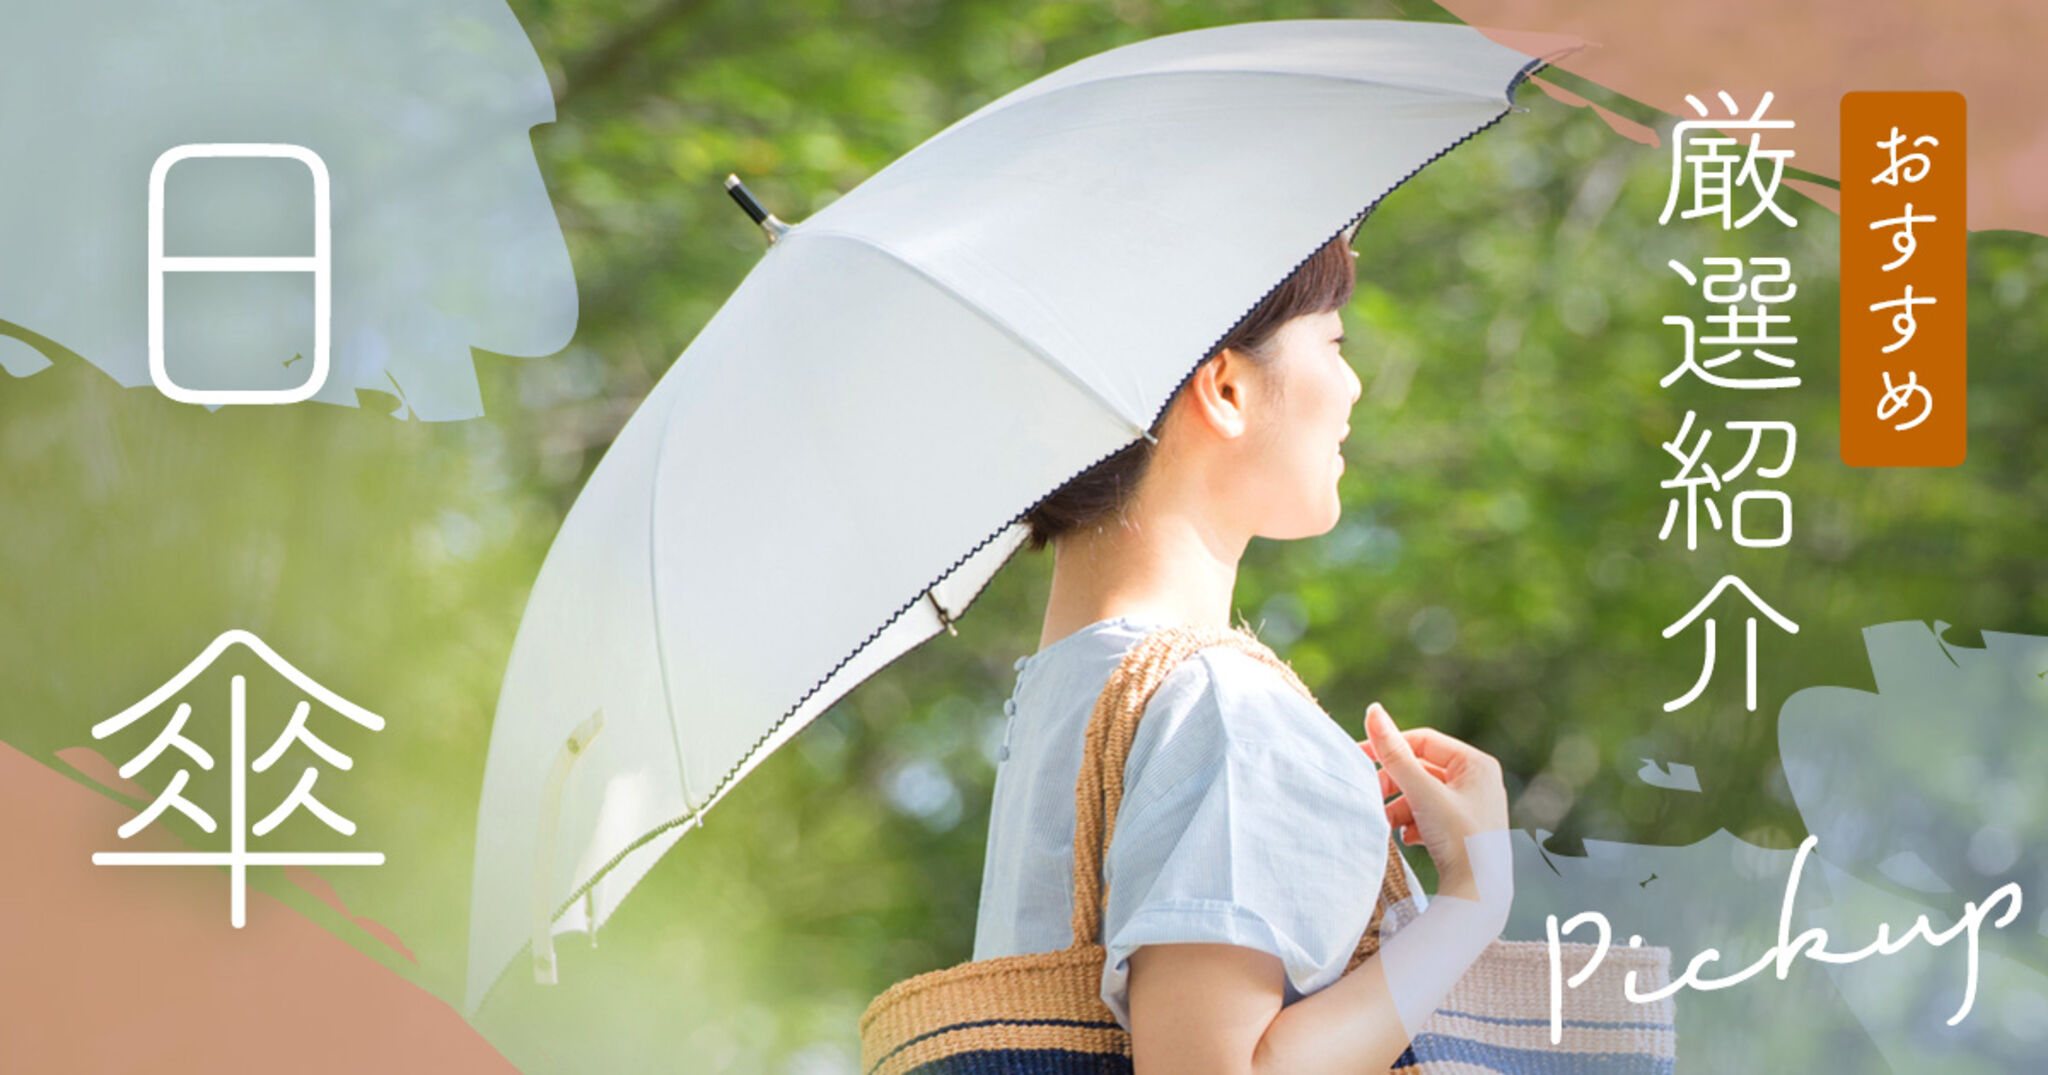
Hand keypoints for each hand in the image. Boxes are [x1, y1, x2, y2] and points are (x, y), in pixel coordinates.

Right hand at [1361, 702, 1507, 900]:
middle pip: (1422, 769)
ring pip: (1423, 794)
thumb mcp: (1423, 793)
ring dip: (1401, 807)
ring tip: (1388, 823)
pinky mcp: (1466, 830)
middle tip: (1370, 796)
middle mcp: (1479, 781)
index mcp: (1477, 764)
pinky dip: (1414, 824)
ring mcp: (1474, 806)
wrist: (1480, 896)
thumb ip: (1394, 754)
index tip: (1359, 759)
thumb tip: (1373, 710)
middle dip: (1394, 785)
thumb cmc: (1460, 839)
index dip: (1389, 748)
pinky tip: (1409, 839)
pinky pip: (1431, 815)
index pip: (1423, 741)